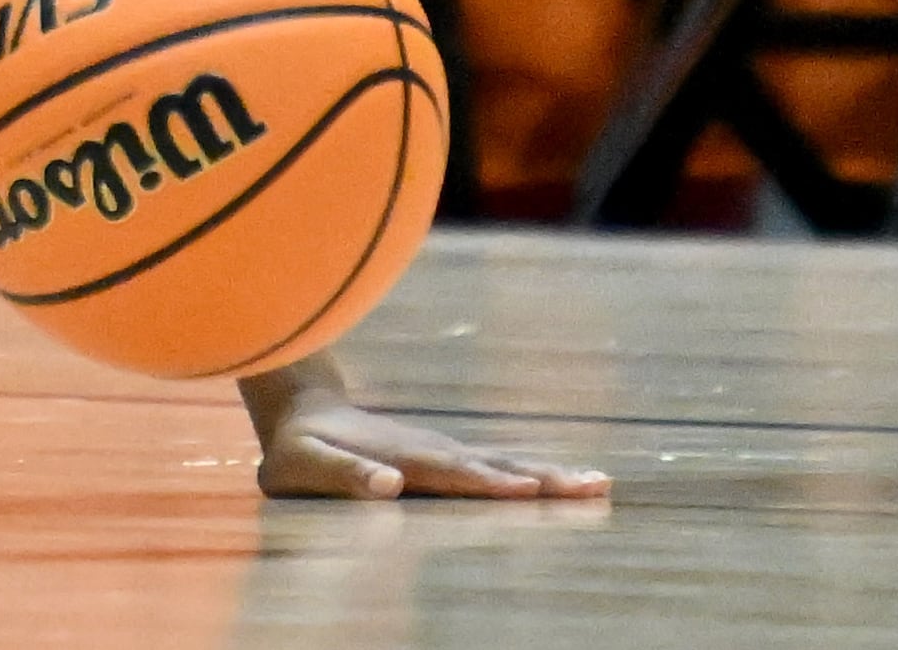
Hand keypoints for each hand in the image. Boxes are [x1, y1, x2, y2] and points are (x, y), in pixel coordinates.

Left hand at [251, 391, 611, 503]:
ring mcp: (443, 451)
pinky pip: (497, 465)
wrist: (299, 411)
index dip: (489, 482)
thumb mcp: (304, 465)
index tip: (529, 487)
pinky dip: (534, 473)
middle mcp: (432, 452)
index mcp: (403, 458)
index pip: (454, 473)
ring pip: (504, 462)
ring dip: (551, 474)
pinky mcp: (447, 457)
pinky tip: (562, 482)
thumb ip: (341, 473)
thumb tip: (387, 483)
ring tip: (600, 484)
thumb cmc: (297, 450)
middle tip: (597, 487)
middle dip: (545, 478)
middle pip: (495, 466)